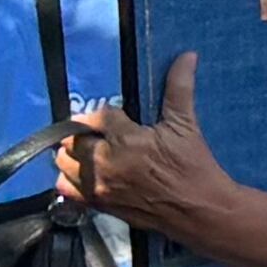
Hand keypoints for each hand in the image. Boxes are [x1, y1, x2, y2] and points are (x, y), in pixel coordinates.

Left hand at [55, 54, 246, 242]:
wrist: (203, 211)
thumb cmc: (195, 167)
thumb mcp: (187, 126)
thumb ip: (179, 88)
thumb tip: (187, 55)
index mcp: (125, 139)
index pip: (96, 117)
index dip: (105, 117)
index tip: (118, 122)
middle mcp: (105, 163)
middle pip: (71, 139)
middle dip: (85, 134)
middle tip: (104, 137)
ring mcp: (99, 186)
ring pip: (63, 162)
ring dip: (73, 154)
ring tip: (93, 154)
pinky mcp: (99, 204)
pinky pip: (67, 189)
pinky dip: (70, 180)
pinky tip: (87, 175)